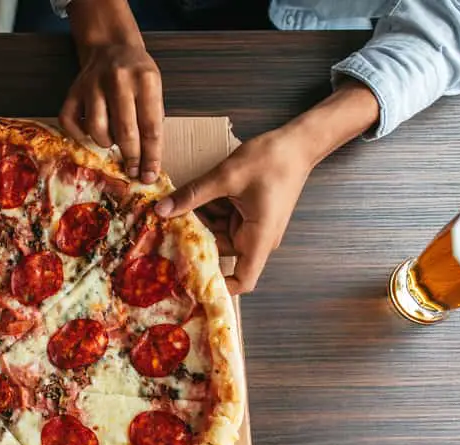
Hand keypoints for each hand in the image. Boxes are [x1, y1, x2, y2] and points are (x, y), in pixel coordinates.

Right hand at [60, 40, 162, 182]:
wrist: (111, 47)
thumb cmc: (136, 75)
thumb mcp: (154, 89)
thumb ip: (152, 120)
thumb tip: (147, 163)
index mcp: (145, 79)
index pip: (151, 127)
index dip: (151, 156)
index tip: (149, 175)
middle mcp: (118, 80)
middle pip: (125, 131)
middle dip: (130, 157)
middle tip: (132, 170)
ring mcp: (92, 84)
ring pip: (97, 130)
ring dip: (106, 144)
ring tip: (112, 142)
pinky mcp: (72, 91)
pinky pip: (70, 124)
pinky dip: (80, 135)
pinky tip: (90, 133)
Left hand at [153, 128, 312, 293]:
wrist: (298, 143)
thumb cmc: (273, 160)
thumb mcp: (227, 176)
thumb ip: (193, 195)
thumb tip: (161, 210)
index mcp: (259, 238)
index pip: (243, 280)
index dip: (219, 287)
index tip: (190, 281)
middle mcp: (256, 238)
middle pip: (220, 253)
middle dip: (194, 242)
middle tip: (165, 231)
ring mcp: (251, 226)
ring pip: (216, 234)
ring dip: (198, 222)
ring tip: (174, 209)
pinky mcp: (247, 215)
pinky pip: (221, 220)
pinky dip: (207, 211)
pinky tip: (190, 199)